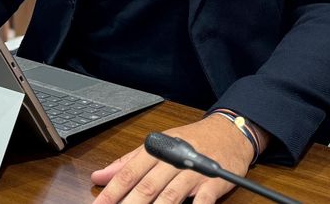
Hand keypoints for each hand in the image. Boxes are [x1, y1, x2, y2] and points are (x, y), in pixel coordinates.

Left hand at [91, 114, 256, 202]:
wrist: (230, 131)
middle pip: (147, 187)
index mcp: (157, 149)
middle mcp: (174, 159)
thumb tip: (99, 177)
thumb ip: (128, 162)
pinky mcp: (214, 181)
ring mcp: (194, 170)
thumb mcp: (158, 145)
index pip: (129, 173)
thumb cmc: (191, 140)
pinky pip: (203, 198)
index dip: (111, 192)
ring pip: (171, 194)